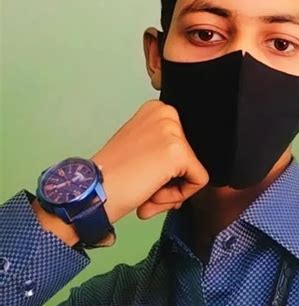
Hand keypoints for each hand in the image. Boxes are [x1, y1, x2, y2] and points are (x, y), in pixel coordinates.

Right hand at [90, 100, 208, 223]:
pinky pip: (198, 181)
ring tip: (145, 189)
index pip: (184, 143)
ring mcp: (174, 132)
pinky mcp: (180, 152)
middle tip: (144, 183)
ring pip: (194, 170)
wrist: (92, 191)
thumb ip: (163, 147)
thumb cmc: (112, 174)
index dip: (167, 166)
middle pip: (191, 156)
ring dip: (171, 189)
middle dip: (171, 179)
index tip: (144, 171)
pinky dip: (179, 196)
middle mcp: (167, 113)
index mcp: (157, 109)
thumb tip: (187, 165)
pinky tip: (153, 194)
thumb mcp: (139, 144)